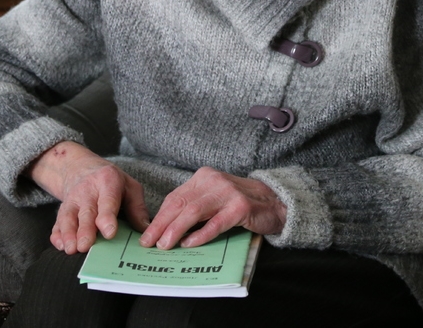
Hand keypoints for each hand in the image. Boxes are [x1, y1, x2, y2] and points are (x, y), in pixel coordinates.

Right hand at [27, 141, 150, 254]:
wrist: (83, 169)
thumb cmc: (112, 183)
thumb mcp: (130, 187)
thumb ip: (137, 208)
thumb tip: (145, 230)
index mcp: (107, 182)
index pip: (107, 200)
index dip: (107, 217)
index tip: (109, 233)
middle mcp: (87, 190)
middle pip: (86, 212)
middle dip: (85, 230)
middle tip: (85, 246)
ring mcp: (72, 200)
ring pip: (68, 217)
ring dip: (68, 234)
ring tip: (71, 249)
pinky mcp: (62, 209)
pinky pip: (57, 222)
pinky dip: (57, 234)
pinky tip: (60, 246)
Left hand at [139, 166, 285, 249]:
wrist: (275, 202)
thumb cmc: (240, 204)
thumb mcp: (214, 199)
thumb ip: (194, 208)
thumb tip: (166, 229)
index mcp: (204, 177)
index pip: (175, 198)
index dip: (158, 217)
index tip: (146, 234)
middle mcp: (214, 181)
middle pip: (180, 203)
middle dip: (161, 224)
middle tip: (148, 243)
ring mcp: (228, 193)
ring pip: (194, 211)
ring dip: (176, 229)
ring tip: (164, 245)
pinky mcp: (241, 207)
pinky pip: (216, 222)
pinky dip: (201, 234)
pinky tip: (189, 244)